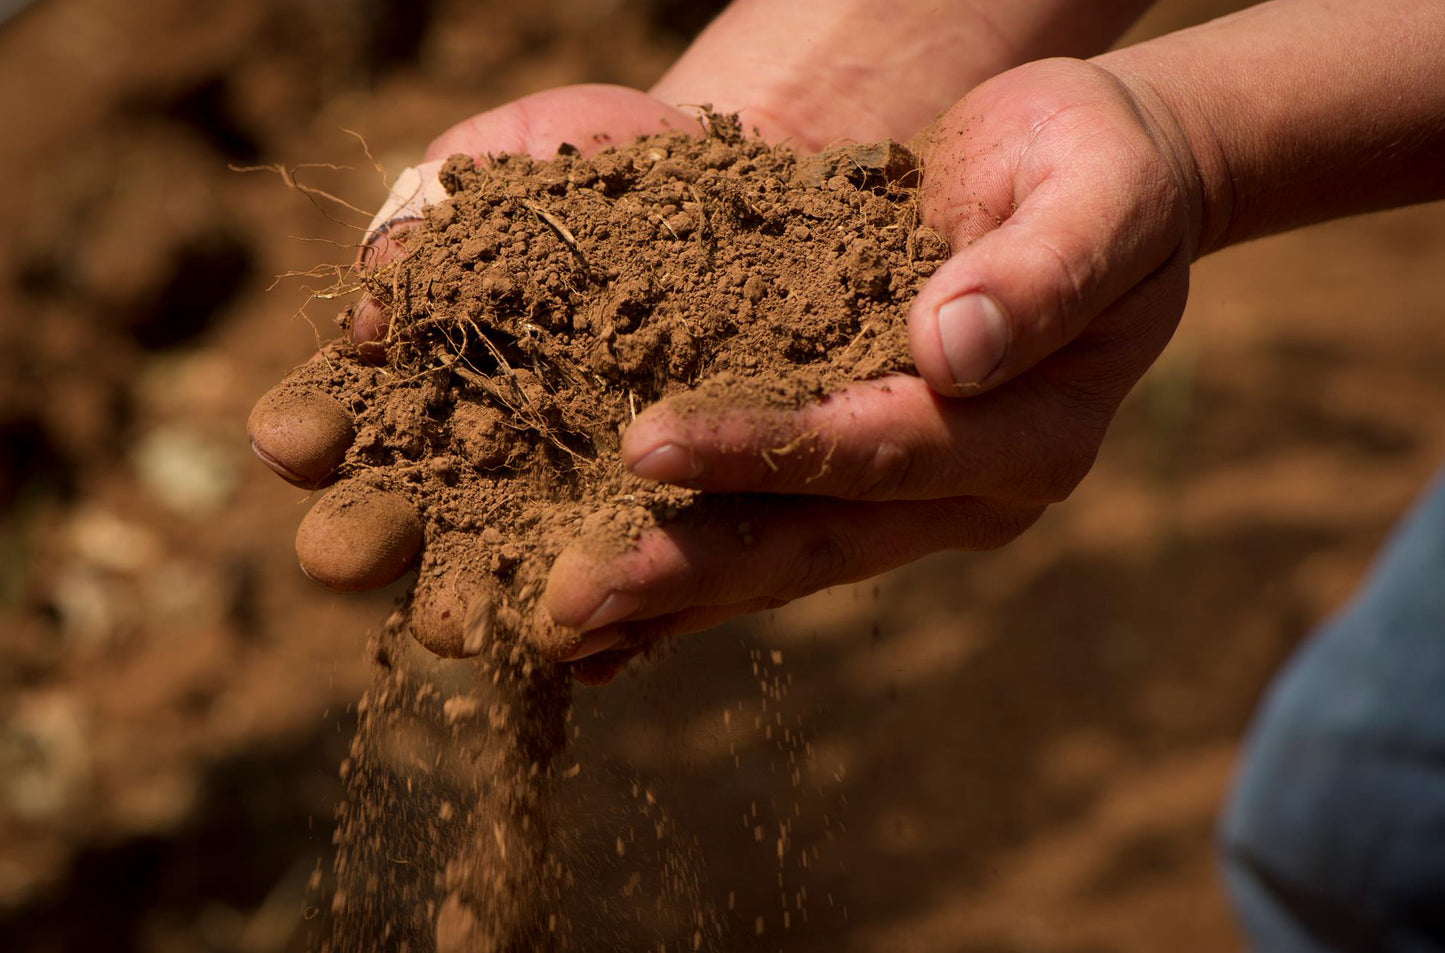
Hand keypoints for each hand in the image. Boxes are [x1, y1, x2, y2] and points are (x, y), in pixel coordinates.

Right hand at [247, 84, 691, 648]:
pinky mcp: (653, 523)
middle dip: (367, 537)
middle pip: (397, 514)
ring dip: (475, 602)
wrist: (721, 190)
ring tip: (460, 621)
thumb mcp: (509, 158)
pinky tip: (592, 649)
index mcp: (408, 374)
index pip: (332, 415)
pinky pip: (628, 585)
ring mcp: (558, 496)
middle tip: (347, 555)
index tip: (292, 438)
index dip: (304, 429)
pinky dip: (609, 621)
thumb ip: (434, 210)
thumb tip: (381, 283)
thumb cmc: (593, 165)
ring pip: (504, 571)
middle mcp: (467, 455)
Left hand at [544, 58, 1202, 677]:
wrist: (1097, 186)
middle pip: (815, 539)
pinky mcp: (869, 483)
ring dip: (672, 597)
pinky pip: (776, 537)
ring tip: (561, 628)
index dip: (764, 451)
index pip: (879, 450)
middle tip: (568, 602)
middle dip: (688, 571)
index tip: (644, 447)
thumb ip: (1040, 271)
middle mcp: (969, 491)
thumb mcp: (1098, 193)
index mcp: (1029, 433)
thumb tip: (949, 346)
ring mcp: (917, 500)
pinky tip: (612, 622)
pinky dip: (694, 582)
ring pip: (784, 559)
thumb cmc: (1099, 170)